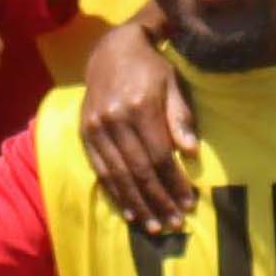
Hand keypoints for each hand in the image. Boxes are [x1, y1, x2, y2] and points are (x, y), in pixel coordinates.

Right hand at [77, 17, 198, 231]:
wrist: (112, 49)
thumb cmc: (151, 69)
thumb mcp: (173, 84)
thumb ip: (180, 117)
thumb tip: (191, 152)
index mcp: (139, 106)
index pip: (160, 155)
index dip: (174, 183)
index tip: (188, 203)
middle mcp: (114, 119)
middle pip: (139, 170)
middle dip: (158, 201)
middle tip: (174, 224)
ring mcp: (96, 127)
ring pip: (118, 175)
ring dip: (137, 204)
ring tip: (154, 226)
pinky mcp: (85, 132)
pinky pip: (101, 170)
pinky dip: (115, 193)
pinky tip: (129, 211)